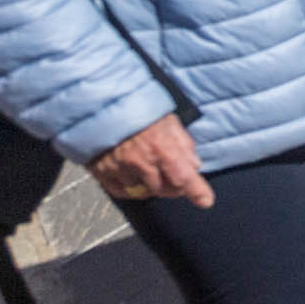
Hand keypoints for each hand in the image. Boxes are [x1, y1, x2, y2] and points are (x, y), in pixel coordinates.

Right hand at [91, 114, 210, 207]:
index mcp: (161, 147)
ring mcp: (119, 168)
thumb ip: (183, 144)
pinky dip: (130, 188)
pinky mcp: (102, 172)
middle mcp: (140, 161)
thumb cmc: (136, 108)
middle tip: (174, 176)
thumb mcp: (168, 120)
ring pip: (143, 191)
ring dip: (151, 186)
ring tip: (150, 170)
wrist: (99, 103)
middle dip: (173, 186)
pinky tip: (133, 176)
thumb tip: (194, 165)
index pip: (183, 177)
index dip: (197, 191)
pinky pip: (121, 191)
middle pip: (164, 189)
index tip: (205, 200)